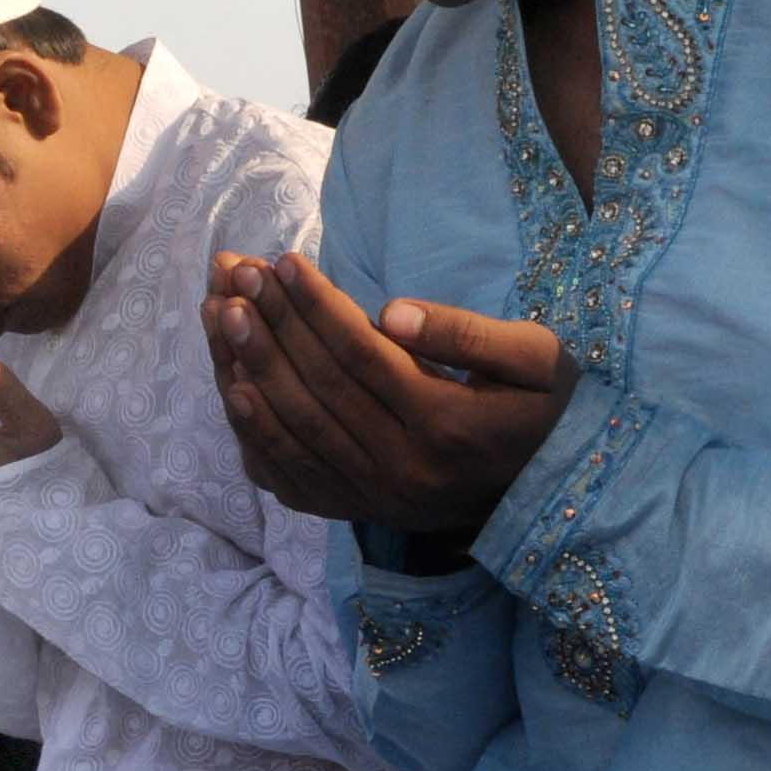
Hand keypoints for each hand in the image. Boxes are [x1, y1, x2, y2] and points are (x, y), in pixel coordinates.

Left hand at [200, 251, 572, 532]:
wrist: (551, 495)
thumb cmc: (545, 410)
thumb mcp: (536, 358)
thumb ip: (467, 333)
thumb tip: (392, 311)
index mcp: (446, 422)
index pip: (363, 354)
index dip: (317, 305)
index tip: (282, 260)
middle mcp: (403, 467)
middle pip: (319, 388)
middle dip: (272, 325)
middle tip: (234, 272)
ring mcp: (376, 496)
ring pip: (295, 429)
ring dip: (249, 368)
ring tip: (220, 311)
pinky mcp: (360, 510)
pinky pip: (293, 473)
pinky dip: (255, 432)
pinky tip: (230, 385)